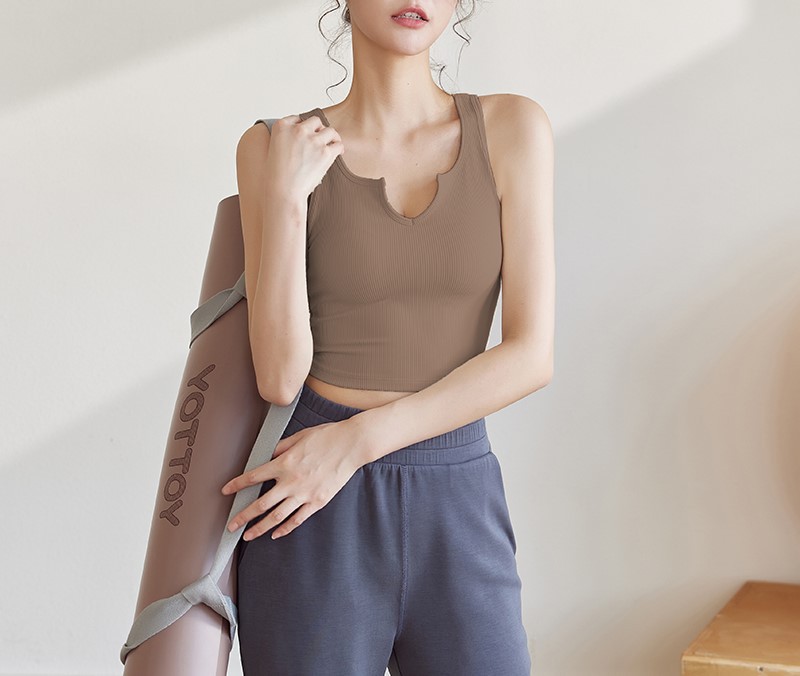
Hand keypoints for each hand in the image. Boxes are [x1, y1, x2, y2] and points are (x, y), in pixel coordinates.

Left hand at [220, 418, 364, 540]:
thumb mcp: (298, 436)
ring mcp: (304, 494)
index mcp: (284, 463)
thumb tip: (269, 456)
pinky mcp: (317, 501)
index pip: (253, 477)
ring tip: (248, 536)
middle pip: (260, 504)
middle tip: (231, 526)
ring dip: (259, 528)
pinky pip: (297, 519)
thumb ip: (280, 448)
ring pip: (276, 517)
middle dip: (242, 517)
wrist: (351, 444)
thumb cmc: (327, 437)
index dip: (237, 485)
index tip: (226, 491)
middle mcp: (291, 482)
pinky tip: (275, 534)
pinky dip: (285, 529)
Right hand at [267, 112, 342, 199]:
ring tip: (332, 146)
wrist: (283, 191)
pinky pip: (338, 145)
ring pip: (330, 131)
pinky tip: (337, 153)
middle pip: (315, 121)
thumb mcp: (275, 150)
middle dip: (319, 130)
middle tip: (321, 140)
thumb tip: (304, 138)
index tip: (306, 136)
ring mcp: (312, 140)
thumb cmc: (278, 176)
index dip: (304, 127)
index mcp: (281, 127)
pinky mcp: (325, 152)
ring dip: (331, 137)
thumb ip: (287, 139)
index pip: (298, 118)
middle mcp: (297, 130)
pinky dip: (339, 148)